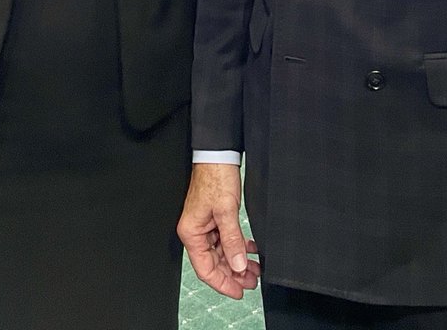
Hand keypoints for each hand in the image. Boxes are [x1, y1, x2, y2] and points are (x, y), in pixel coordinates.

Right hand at [177, 163, 260, 298]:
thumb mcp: (226, 211)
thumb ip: (232, 240)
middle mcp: (196, 232)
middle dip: (234, 274)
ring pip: (222, 253)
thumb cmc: (215, 177)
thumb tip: (238, 265)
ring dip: (238, 261)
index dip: (223, 283)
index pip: (206, 269)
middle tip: (252, 281)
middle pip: (214, 263)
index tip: (239, 292)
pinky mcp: (214, 219)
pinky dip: (238, 246)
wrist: (218, 155)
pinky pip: (225, 240)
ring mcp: (205, 226)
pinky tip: (250, 249)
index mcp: (192, 233)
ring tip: (255, 269)